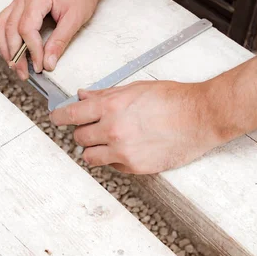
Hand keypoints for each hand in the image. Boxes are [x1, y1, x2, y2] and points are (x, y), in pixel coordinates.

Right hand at [0, 0, 103, 79]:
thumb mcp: (75, 19)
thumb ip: (59, 42)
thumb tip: (48, 63)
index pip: (27, 29)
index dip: (32, 51)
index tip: (39, 66)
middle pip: (10, 28)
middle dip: (15, 54)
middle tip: (23, 73)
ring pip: (2, 24)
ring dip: (6, 47)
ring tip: (14, 65)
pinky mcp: (20, 1)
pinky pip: (6, 20)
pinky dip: (7, 37)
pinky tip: (12, 50)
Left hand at [50, 81, 230, 173]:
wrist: (201, 116)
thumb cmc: (173, 99)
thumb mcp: (135, 88)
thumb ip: (105, 94)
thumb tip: (83, 95)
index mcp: (110, 107)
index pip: (71, 115)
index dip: (59, 118)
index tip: (55, 119)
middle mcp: (113, 130)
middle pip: (79, 137)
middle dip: (83, 132)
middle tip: (92, 128)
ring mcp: (123, 151)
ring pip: (90, 157)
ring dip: (94, 149)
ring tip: (108, 141)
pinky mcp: (136, 167)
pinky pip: (112, 166)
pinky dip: (114, 159)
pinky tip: (128, 148)